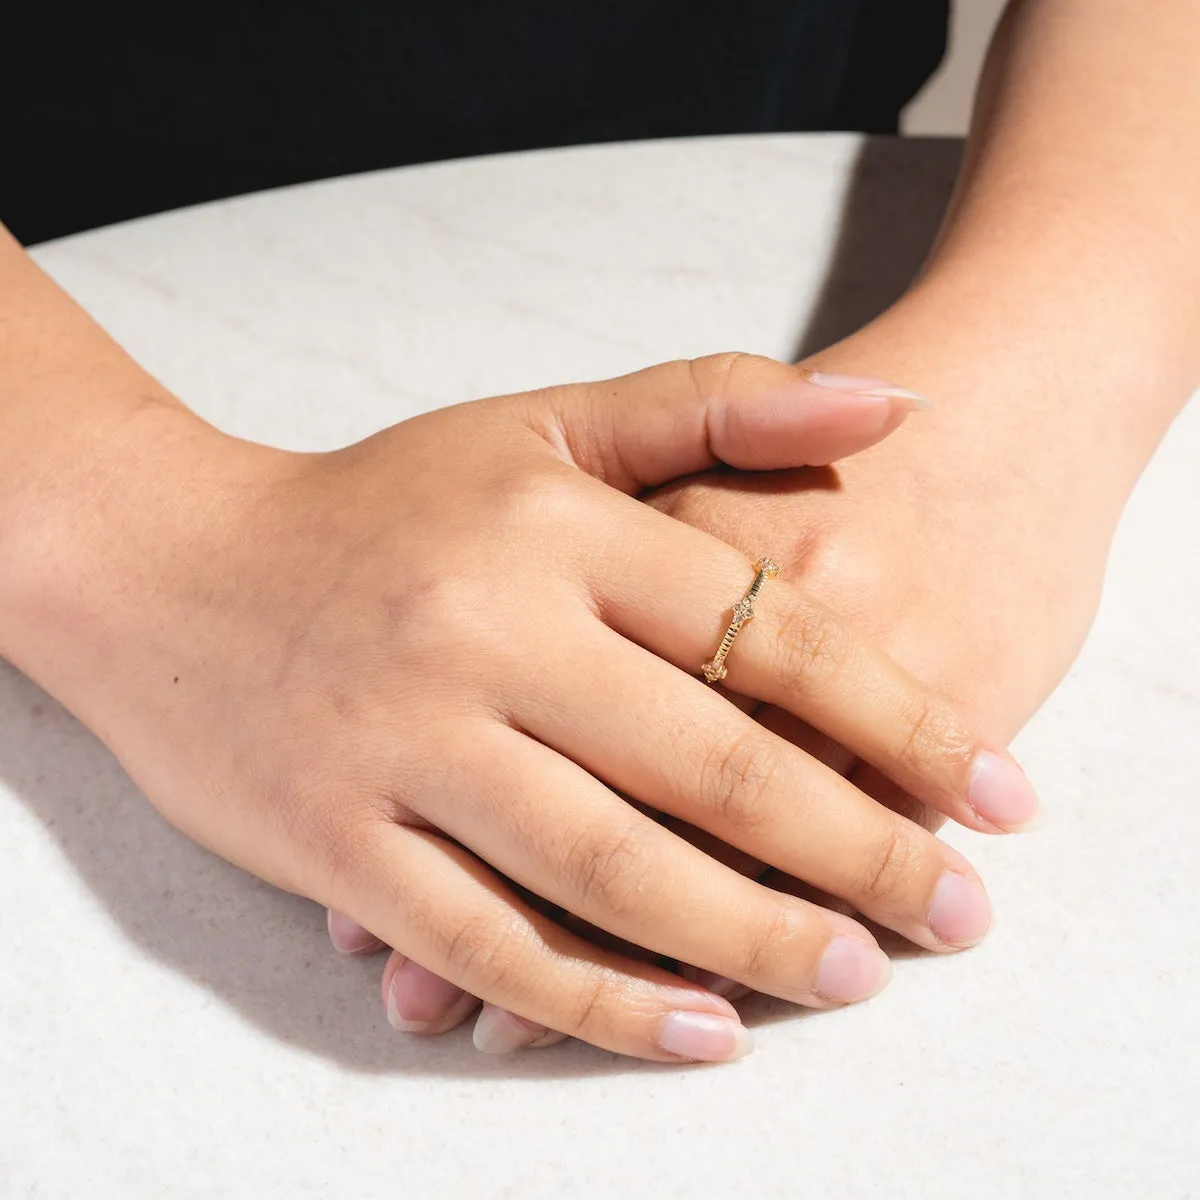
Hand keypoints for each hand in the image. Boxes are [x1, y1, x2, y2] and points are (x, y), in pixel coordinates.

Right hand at [339, 298, 1118, 1050]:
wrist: (169, 567)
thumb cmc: (380, 504)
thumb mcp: (542, 429)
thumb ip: (716, 406)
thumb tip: (897, 401)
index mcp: (552, 530)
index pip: (766, 631)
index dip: (902, 715)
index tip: (995, 790)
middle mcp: (484, 634)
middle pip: (715, 764)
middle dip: (861, 850)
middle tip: (958, 911)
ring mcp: (405, 747)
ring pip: (614, 871)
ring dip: (754, 940)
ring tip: (856, 975)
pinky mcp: (337, 842)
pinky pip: (491, 945)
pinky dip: (603, 1004)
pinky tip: (702, 1030)